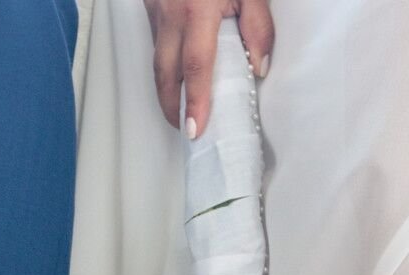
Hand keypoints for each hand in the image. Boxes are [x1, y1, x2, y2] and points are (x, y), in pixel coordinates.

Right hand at [144, 0, 272, 138]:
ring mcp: (156, 10)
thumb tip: (258, 66)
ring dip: (168, 87)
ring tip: (182, 107)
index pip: (196, 65)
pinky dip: (166, 63)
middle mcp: (171, 13)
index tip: (195, 128)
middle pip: (165, 72)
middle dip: (172, 106)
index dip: (195, 100)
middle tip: (186, 127)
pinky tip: (177, 72)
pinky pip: (156, 42)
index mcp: (197, 9)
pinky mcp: (150, 6)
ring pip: (157, 60)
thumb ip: (258, 26)